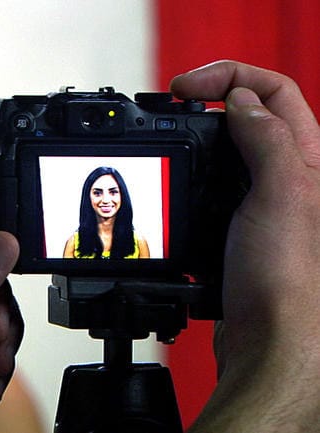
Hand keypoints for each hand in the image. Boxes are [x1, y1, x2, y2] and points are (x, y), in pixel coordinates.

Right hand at [172, 60, 319, 430]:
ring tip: (167, 139)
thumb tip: (240, 100)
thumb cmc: (289, 282)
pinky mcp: (238, 231)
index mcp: (309, 160)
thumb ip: (266, 140)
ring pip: (229, 153)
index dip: (228, 77)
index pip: (273, 91)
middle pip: (252, 115)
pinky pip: (213, 191)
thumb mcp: (283, 194)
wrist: (272, 345)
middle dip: (210, 101)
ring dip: (198, 140)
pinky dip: (190, 181)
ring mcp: (263, 205)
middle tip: (171, 105)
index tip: (184, 88)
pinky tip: (174, 188)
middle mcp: (291, 178)